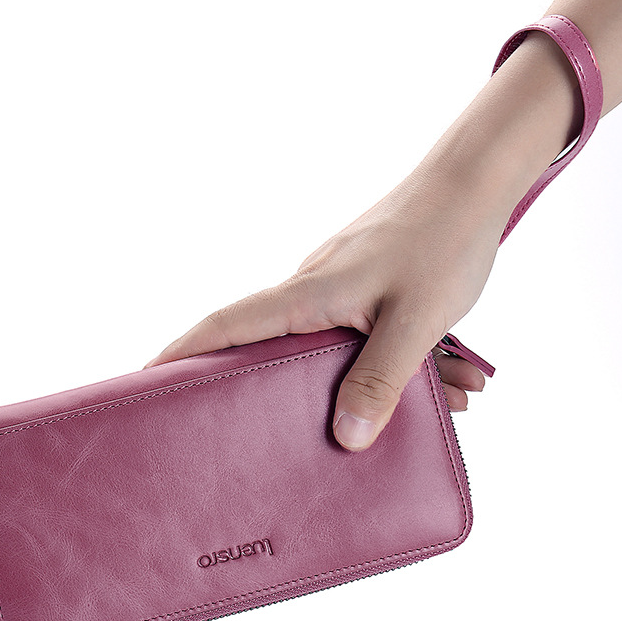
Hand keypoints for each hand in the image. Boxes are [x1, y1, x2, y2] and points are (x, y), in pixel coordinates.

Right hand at [144, 165, 501, 451]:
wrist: (473, 183)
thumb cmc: (442, 240)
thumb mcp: (413, 321)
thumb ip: (381, 380)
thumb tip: (346, 437)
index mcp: (307, 295)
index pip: (226, 326)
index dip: (184, 353)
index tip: (148, 379)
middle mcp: (312, 292)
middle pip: (271, 349)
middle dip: (279, 393)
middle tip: (274, 434)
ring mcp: (337, 289)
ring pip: (334, 349)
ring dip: (374, 380)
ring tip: (435, 398)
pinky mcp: (364, 289)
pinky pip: (366, 336)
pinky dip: (399, 360)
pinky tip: (446, 375)